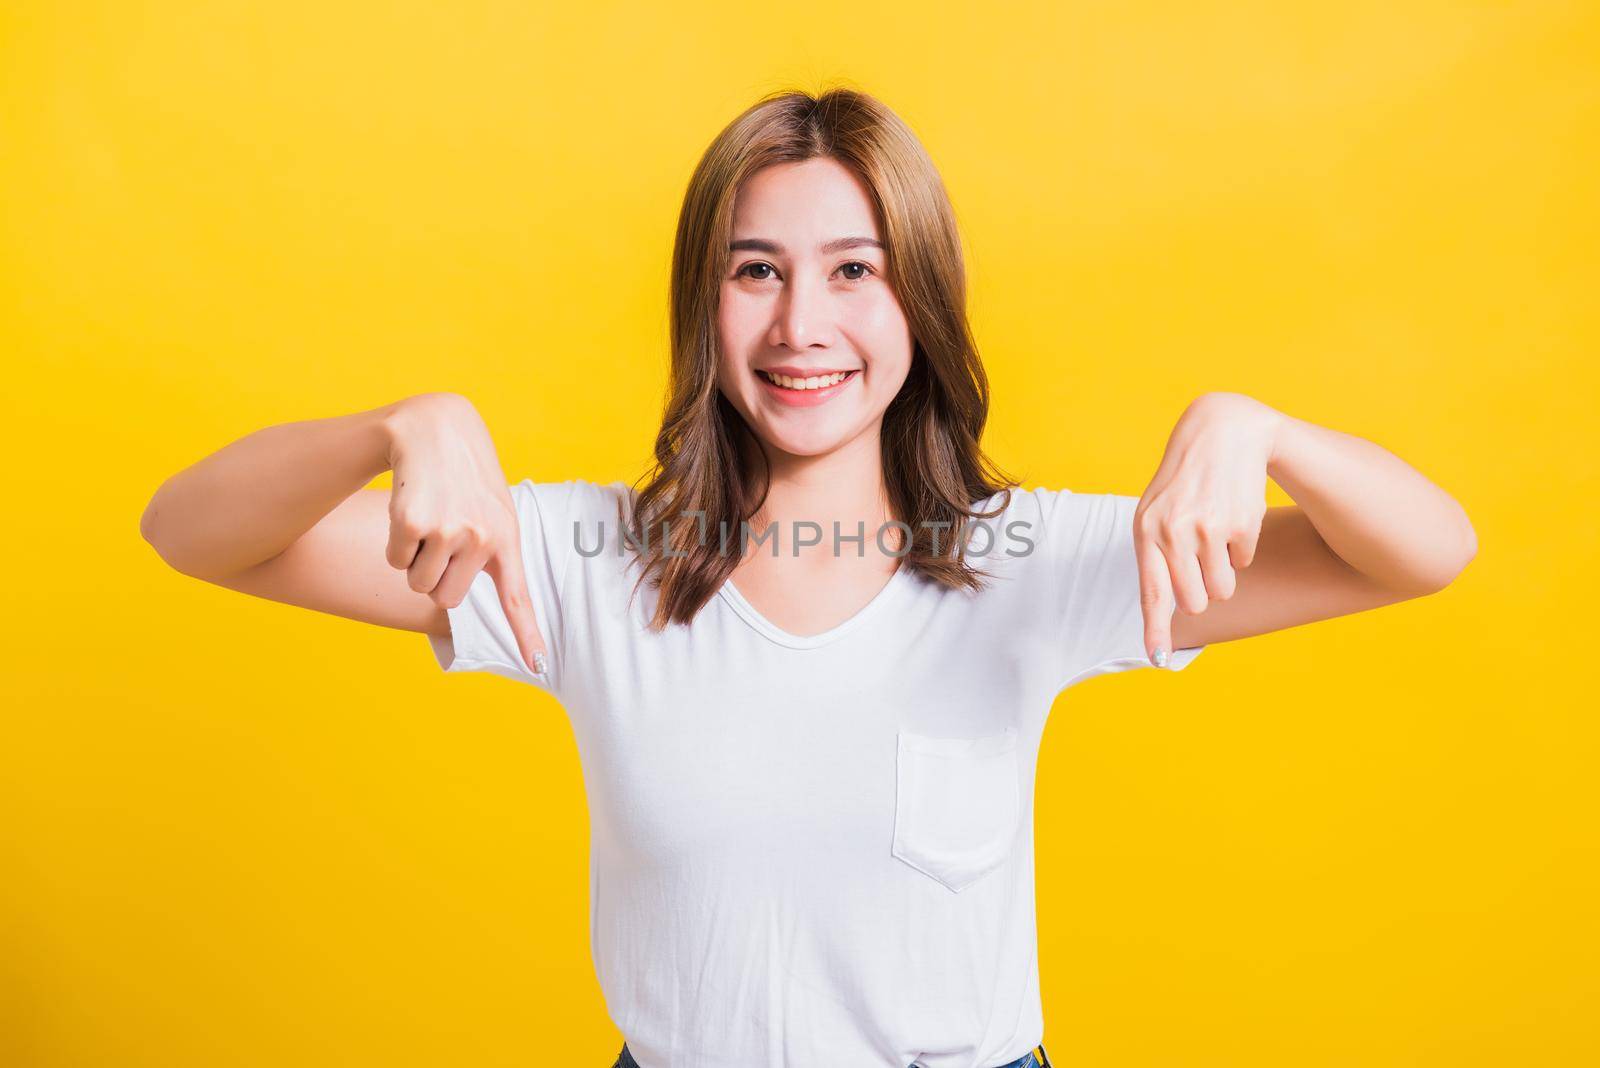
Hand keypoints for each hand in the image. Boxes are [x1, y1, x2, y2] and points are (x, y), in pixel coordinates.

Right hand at [383, 393, 547, 675]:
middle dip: (435, 577)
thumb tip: (464, 596)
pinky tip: (410, 507)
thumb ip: (491, 551)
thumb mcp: (493, 508)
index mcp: (506, 538)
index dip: (527, 634)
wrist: (434, 427)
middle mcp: (482, 538)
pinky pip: (395, 561)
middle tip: (440, 537)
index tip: (540, 665)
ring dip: (413, 559)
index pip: (518, 596)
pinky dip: (394, 543)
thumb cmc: (464, 475)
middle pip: (446, 598)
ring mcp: (449, 530)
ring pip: (417, 583)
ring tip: (428, 517)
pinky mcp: (413, 522)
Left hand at [1134, 392, 1283, 665]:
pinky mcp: (1241, 524)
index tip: (1157, 659)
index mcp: (1146, 531)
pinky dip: (1240, 548)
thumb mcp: (1154, 511)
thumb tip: (1168, 613)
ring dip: (1223, 575)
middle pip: (1194, 601)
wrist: (1221, 432)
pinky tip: (1231, 517)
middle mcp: (1174, 532)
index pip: (1152, 592)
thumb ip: (1155, 558)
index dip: (1155, 629)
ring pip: (1223, 589)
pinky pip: (1243, 563)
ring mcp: (1209, 529)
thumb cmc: (1182, 482)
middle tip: (1200, 568)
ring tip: (1214, 540)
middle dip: (1201, 595)